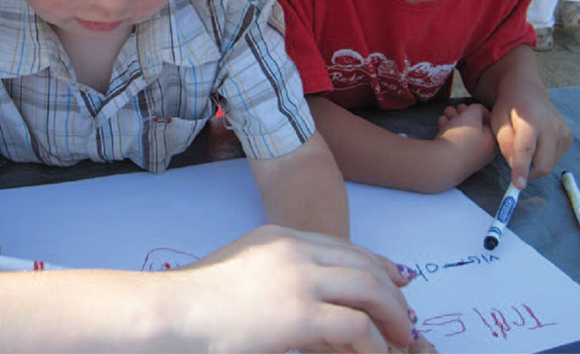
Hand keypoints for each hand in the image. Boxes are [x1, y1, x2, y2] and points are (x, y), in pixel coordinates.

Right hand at [186, 225, 420, 353]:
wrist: (173, 311)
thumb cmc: (198, 298)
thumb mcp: (242, 270)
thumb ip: (276, 273)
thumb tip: (303, 297)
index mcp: (279, 237)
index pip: (343, 245)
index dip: (376, 263)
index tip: (397, 278)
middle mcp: (294, 249)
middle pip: (362, 263)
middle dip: (392, 289)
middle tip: (405, 314)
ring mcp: (298, 279)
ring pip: (368, 288)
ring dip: (391, 315)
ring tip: (399, 337)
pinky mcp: (299, 313)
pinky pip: (356, 326)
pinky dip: (373, 342)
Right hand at [434, 103, 497, 177]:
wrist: (442, 162)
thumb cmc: (461, 137)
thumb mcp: (473, 114)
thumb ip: (477, 108)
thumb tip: (477, 110)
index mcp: (492, 142)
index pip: (488, 123)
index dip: (477, 111)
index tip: (466, 106)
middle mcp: (482, 152)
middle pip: (474, 128)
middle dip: (463, 115)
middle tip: (455, 108)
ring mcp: (467, 158)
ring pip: (462, 134)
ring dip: (454, 121)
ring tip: (446, 112)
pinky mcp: (453, 161)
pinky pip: (453, 142)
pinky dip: (448, 130)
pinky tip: (441, 122)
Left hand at [491, 88, 571, 188]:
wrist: (527, 92)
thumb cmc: (508, 108)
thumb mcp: (497, 121)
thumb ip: (504, 142)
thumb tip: (514, 165)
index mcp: (530, 121)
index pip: (526, 149)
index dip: (521, 169)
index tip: (518, 185)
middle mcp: (551, 126)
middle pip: (543, 163)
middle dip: (528, 173)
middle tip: (516, 170)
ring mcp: (563, 132)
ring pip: (549, 164)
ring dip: (535, 165)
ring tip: (524, 149)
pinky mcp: (568, 137)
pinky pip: (555, 158)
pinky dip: (543, 159)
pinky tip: (535, 146)